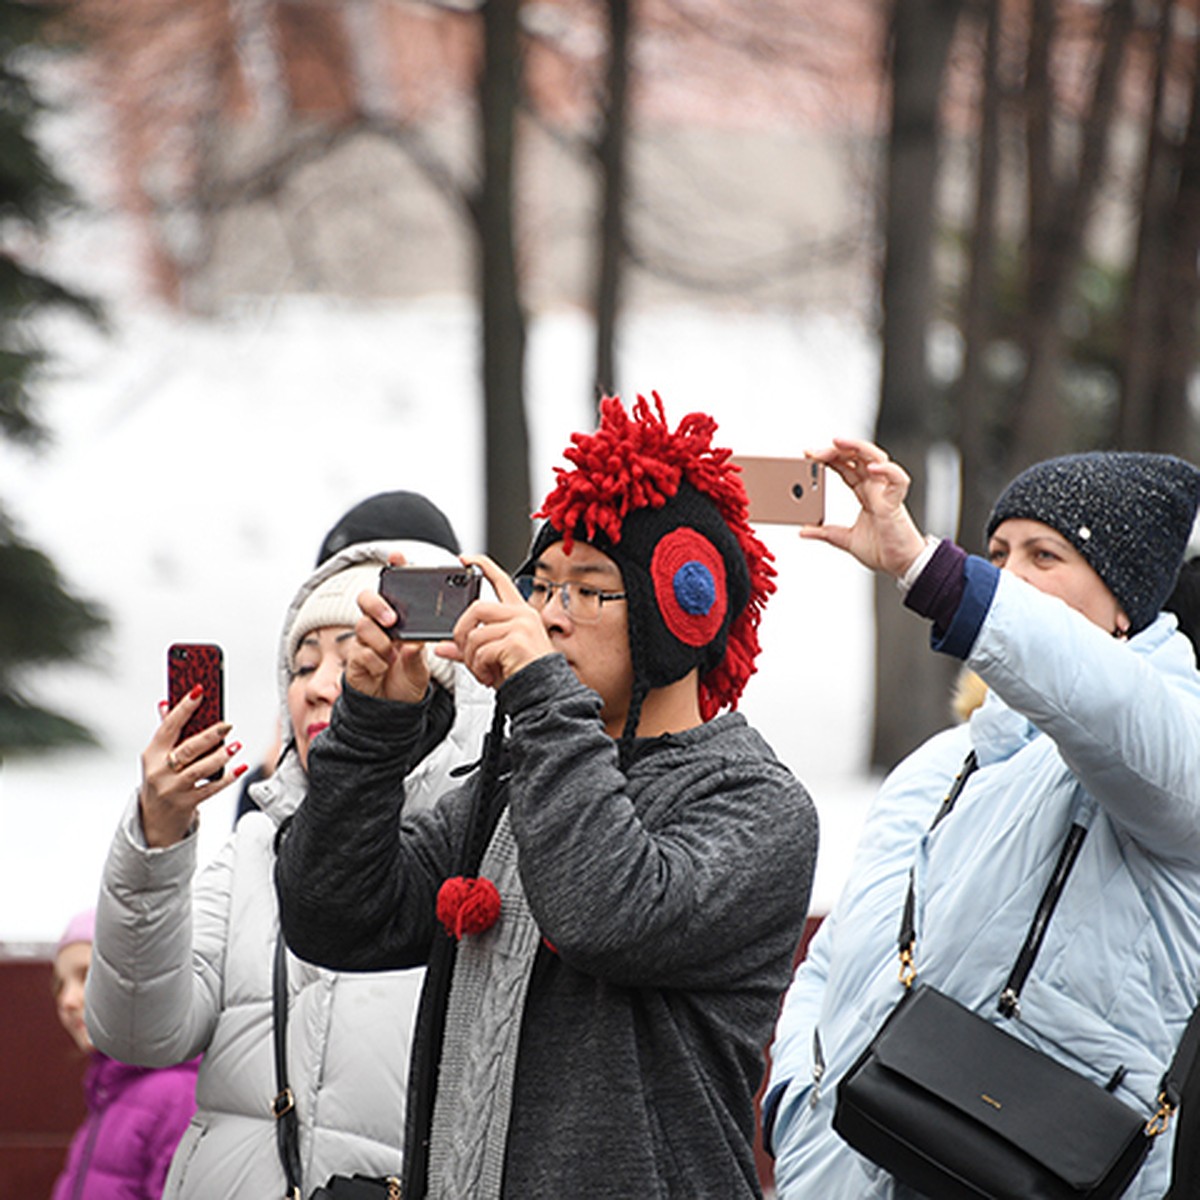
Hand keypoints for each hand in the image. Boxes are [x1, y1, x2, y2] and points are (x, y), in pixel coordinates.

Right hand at [139, 692, 243, 847]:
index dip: (184, 708)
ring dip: (220, 756)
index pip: (168, 727)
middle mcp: (160, 771)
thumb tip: (165, 703)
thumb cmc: (160, 779)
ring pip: (200, 770)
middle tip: (227, 725)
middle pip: (187, 749)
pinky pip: (211, 789)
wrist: (153, 819)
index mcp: (151, 754)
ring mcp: (173, 789)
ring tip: (235, 746)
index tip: (199, 691)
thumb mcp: (156, 757)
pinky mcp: (187, 803)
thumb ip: (165, 731)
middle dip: (209, 736)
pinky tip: (240, 767)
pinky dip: (227, 778)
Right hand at [346, 551, 431, 702]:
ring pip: (363, 626)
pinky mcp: (354, 660)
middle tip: (392, 620)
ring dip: (380, 641)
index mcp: (398, 621)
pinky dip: (375, 661)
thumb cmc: (408, 680)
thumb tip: (412, 642)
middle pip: (367, 600)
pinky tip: (383, 669)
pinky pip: (360, 652)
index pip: (393, 590)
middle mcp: (378, 626)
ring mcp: (364, 641)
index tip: (397, 557)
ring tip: (392, 656)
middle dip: (378, 605)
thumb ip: (416, 653)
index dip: (394, 570)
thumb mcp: (421, 666)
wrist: (393, 710)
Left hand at [436, 554, 554, 689]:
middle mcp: (522, 615)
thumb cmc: (523, 673)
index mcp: (518, 612)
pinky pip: (482, 650)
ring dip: (471, 658)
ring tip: (482, 671)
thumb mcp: (492, 657)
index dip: (482, 565)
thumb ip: (468, 649)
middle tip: (466, 653)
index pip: (500, 579)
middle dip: (462, 632)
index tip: (465, 559)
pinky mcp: (517, 641)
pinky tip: (490, 676)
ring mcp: (521, 626)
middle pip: (477, 607)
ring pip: (476, 633)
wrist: (543, 692)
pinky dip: (479, 667)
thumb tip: (441, 648)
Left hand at [801, 437, 927, 576]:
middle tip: (815, 452)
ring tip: (837, 443)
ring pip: (876, 458)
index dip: (829, 458)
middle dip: (836, 450)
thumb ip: (825, 533)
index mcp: (865, 494)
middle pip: (858, 457)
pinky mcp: (896, 502)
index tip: (808, 455)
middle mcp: (876, 488)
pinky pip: (897, 479)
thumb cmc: (883, 550)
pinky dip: (886, 470)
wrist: (902, 565)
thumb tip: (804, 531)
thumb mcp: (845, 540)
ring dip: (857, 448)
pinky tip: (871, 467)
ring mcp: (887, 492)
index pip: (846, 467)